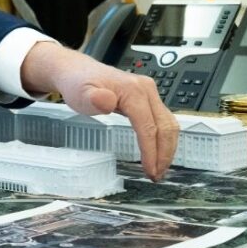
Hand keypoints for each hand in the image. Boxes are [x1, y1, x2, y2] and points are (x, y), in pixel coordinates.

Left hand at [20, 42, 178, 180]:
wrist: (76, 72)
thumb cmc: (78, 84)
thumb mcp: (79, 93)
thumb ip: (92, 98)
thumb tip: (106, 100)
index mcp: (134, 90)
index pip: (149, 126)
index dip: (151, 151)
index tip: (150, 171)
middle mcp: (146, 89)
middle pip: (166, 126)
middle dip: (164, 154)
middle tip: (156, 175)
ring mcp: (149, 93)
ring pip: (169, 124)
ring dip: (167, 148)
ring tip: (159, 168)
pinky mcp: (148, 98)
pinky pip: (163, 120)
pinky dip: (164, 139)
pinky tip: (157, 152)